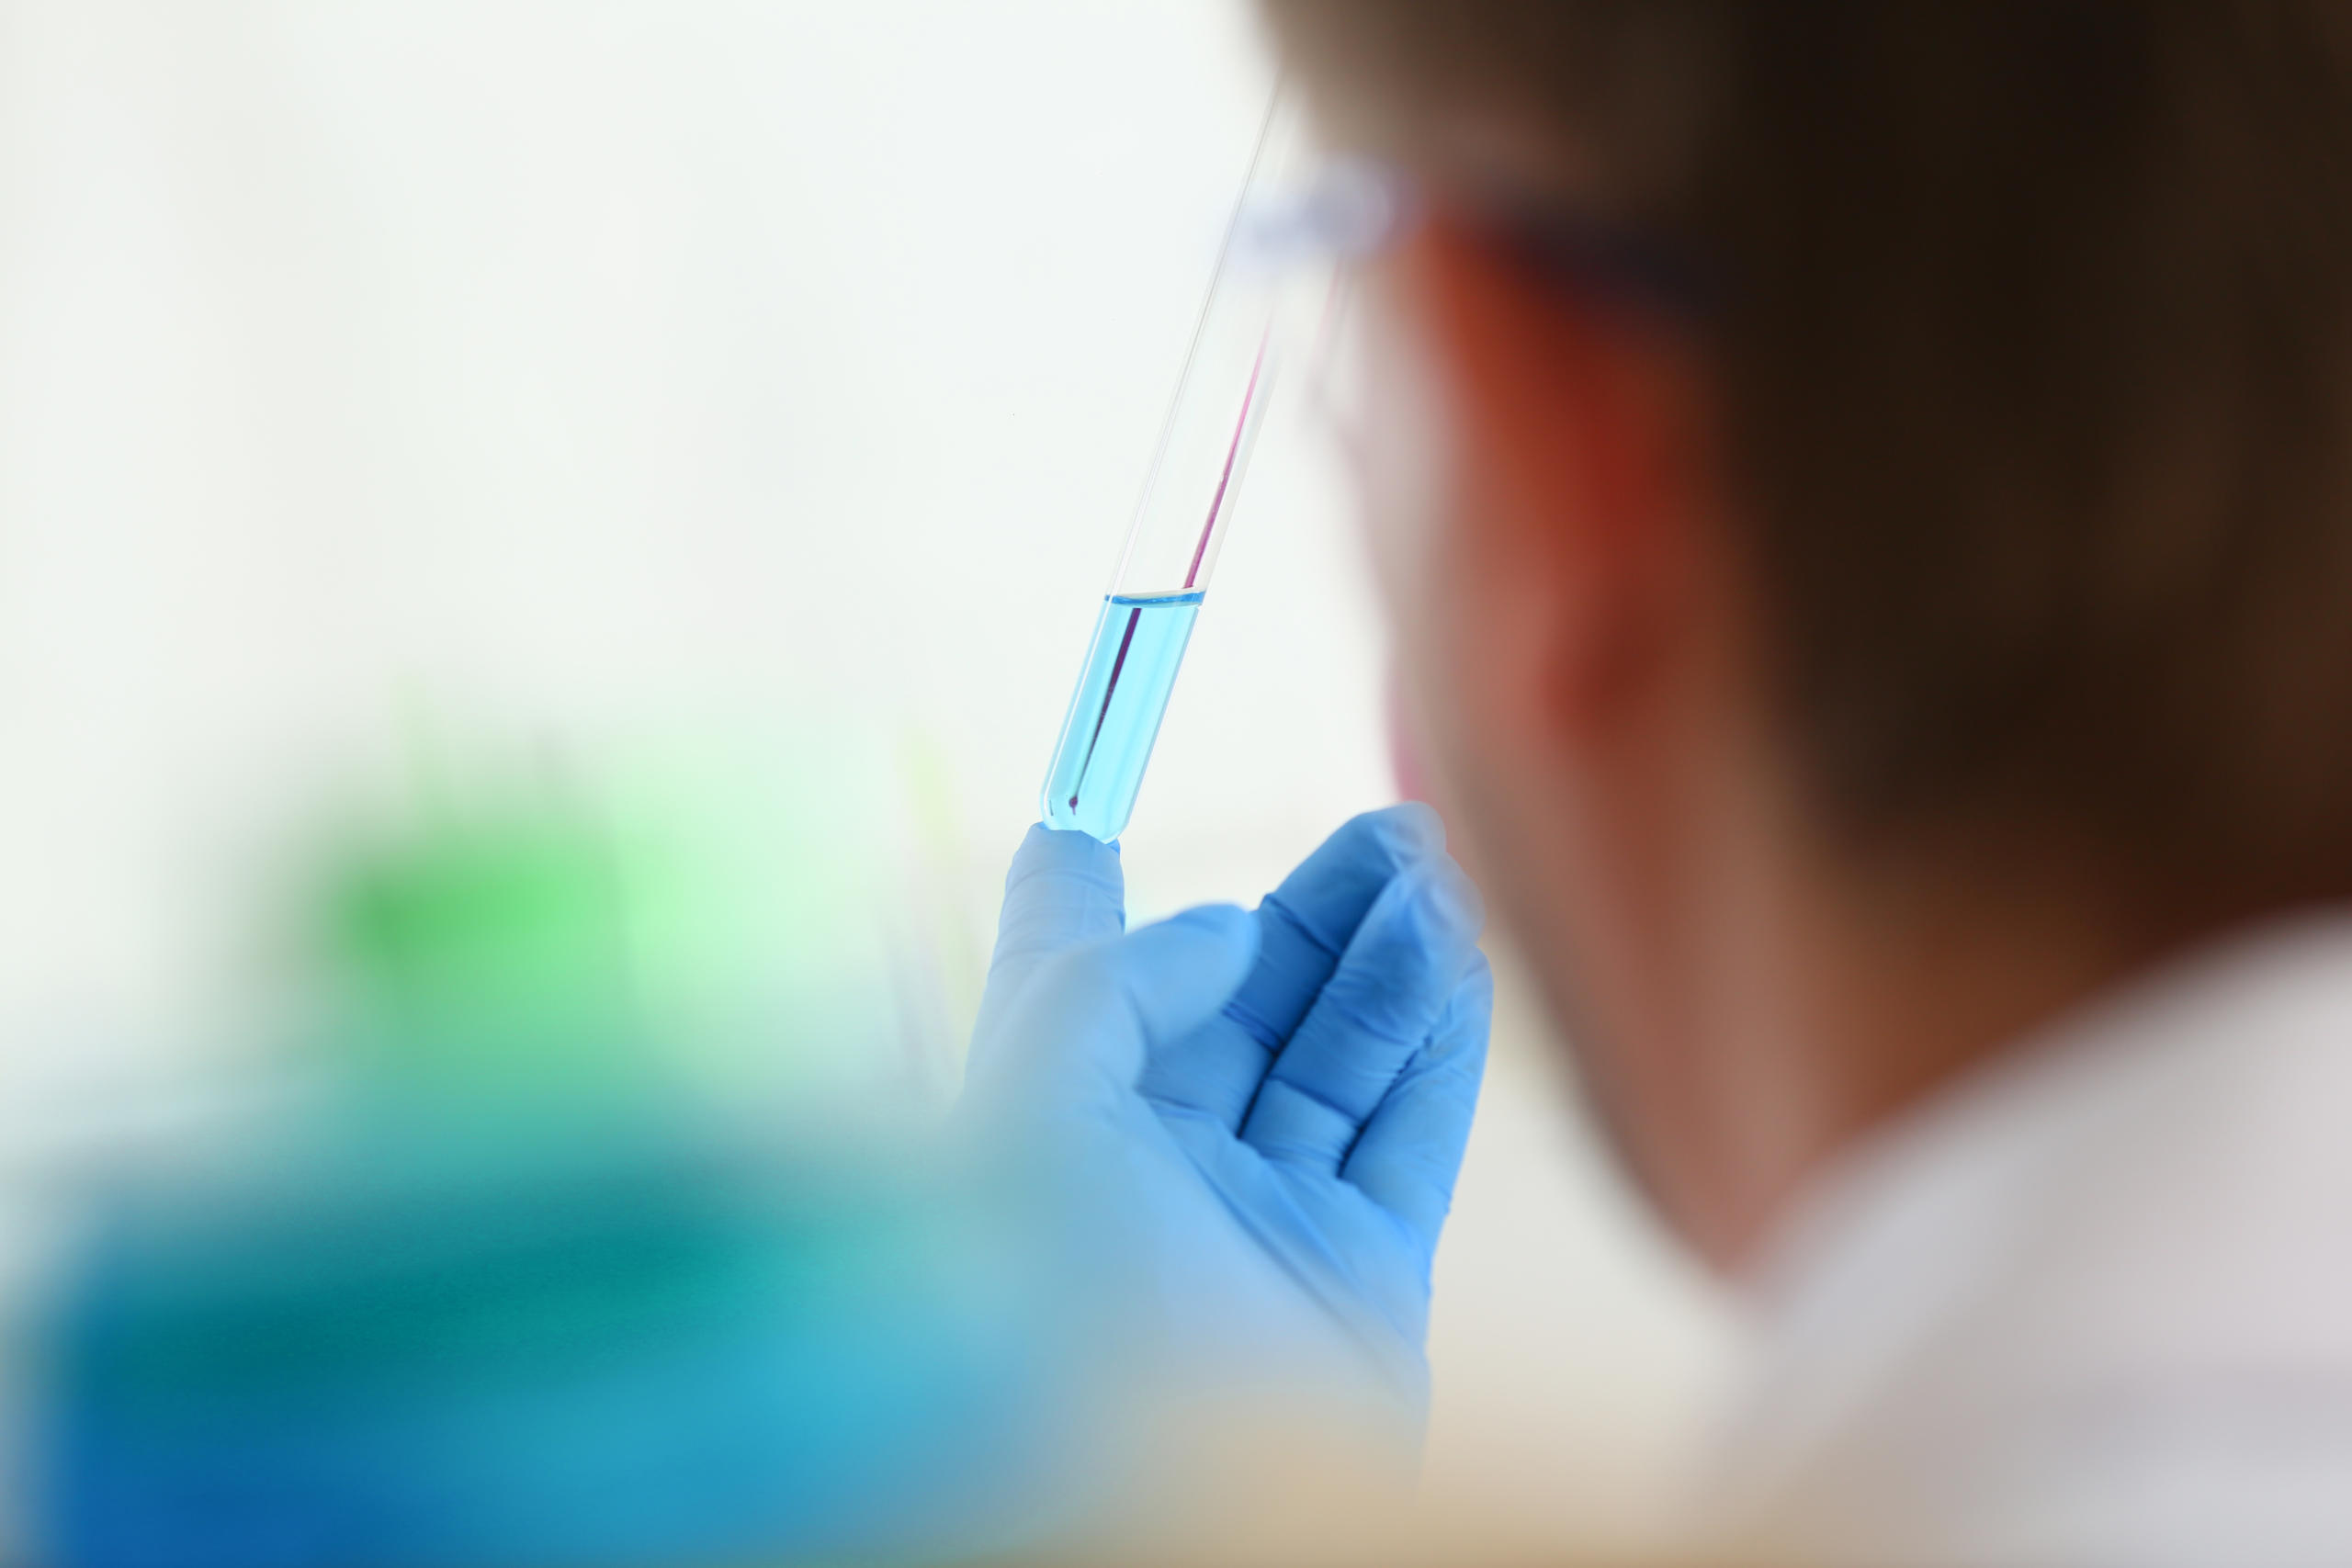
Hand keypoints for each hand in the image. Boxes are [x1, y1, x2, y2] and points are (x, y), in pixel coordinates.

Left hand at [961, 805, 1490, 1422]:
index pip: (1066, 984)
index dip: (1079, 890)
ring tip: (1430, 863)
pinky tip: (1455, 960)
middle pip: (1239, 1008)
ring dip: (1388, 959)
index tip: (1089, 804)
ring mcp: (1261, 1223)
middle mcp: (1152, 1171)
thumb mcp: (1022, 1111)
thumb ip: (1103, 987)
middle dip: (1310, 911)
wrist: (1134, 1503)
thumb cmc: (1035, 1311)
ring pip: (1336, 1058)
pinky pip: (1409, 1134)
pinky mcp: (1361, 1277)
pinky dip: (1436, 1041)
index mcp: (1045, 1129)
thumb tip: (1229, 930)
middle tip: (1386, 826)